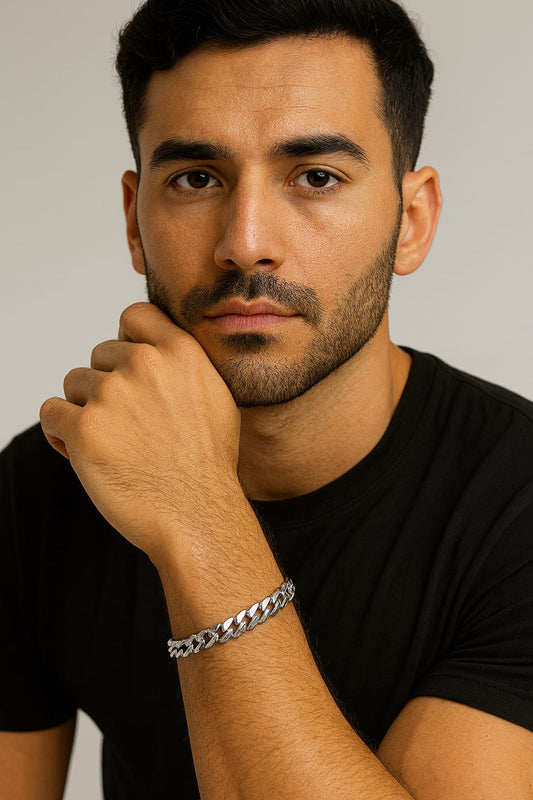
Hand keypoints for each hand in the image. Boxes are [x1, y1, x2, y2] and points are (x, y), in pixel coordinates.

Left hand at [40, 303, 242, 565]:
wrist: (197, 516)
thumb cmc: (207, 464)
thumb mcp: (216, 397)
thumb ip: (183, 365)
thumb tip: (151, 351)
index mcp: (181, 352)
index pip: (134, 316)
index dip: (127, 341)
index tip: (130, 369)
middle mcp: (145, 364)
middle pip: (100, 354)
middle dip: (107, 385)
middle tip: (127, 424)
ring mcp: (112, 395)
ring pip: (75, 384)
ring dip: (86, 411)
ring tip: (114, 445)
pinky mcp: (83, 429)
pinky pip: (52, 413)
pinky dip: (62, 433)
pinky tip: (86, 455)